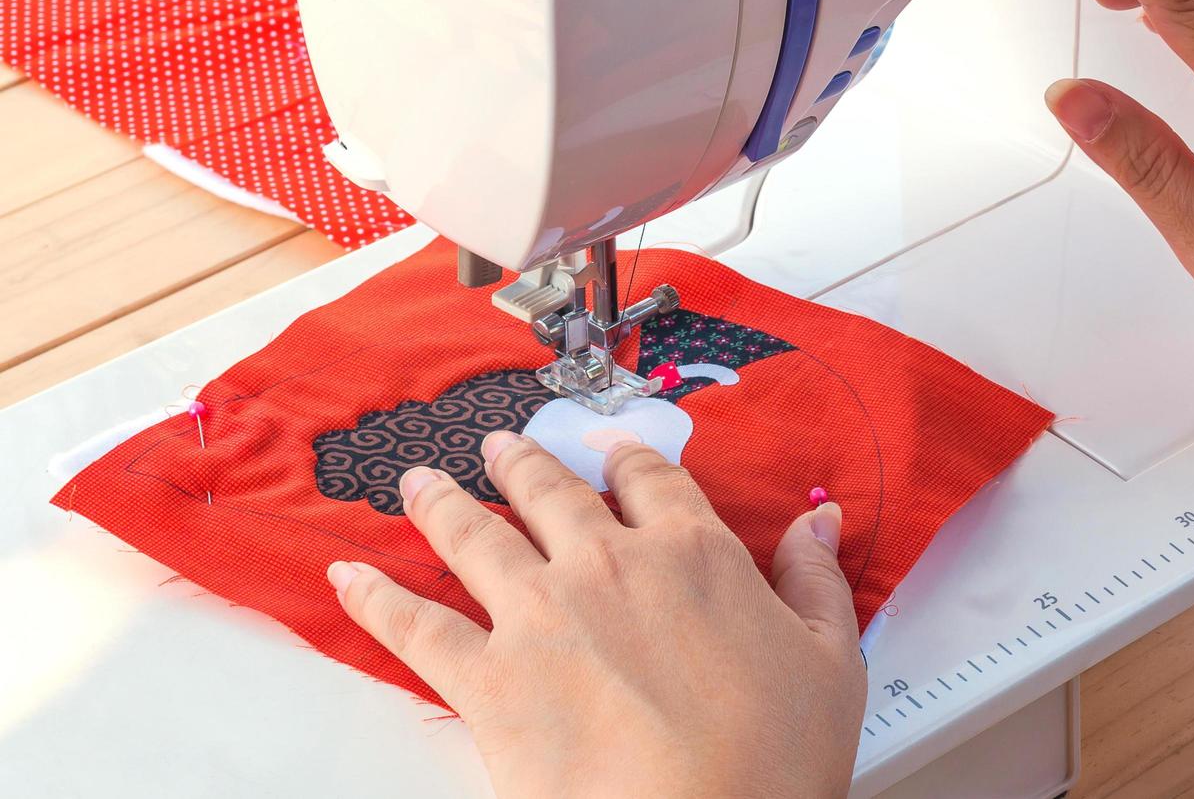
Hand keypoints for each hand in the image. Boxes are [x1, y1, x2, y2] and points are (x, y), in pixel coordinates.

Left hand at [326, 431, 865, 797]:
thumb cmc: (775, 758)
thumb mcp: (830, 658)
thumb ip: (816, 579)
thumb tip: (818, 522)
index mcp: (692, 553)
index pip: (651, 481)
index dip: (626, 460)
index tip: (610, 453)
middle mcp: (608, 564)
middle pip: (551, 492)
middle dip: (521, 464)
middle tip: (499, 449)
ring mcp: (541, 615)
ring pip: (475, 534)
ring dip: (441, 503)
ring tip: (420, 483)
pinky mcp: (489, 678)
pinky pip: (414, 625)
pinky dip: (375, 598)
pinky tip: (348, 577)